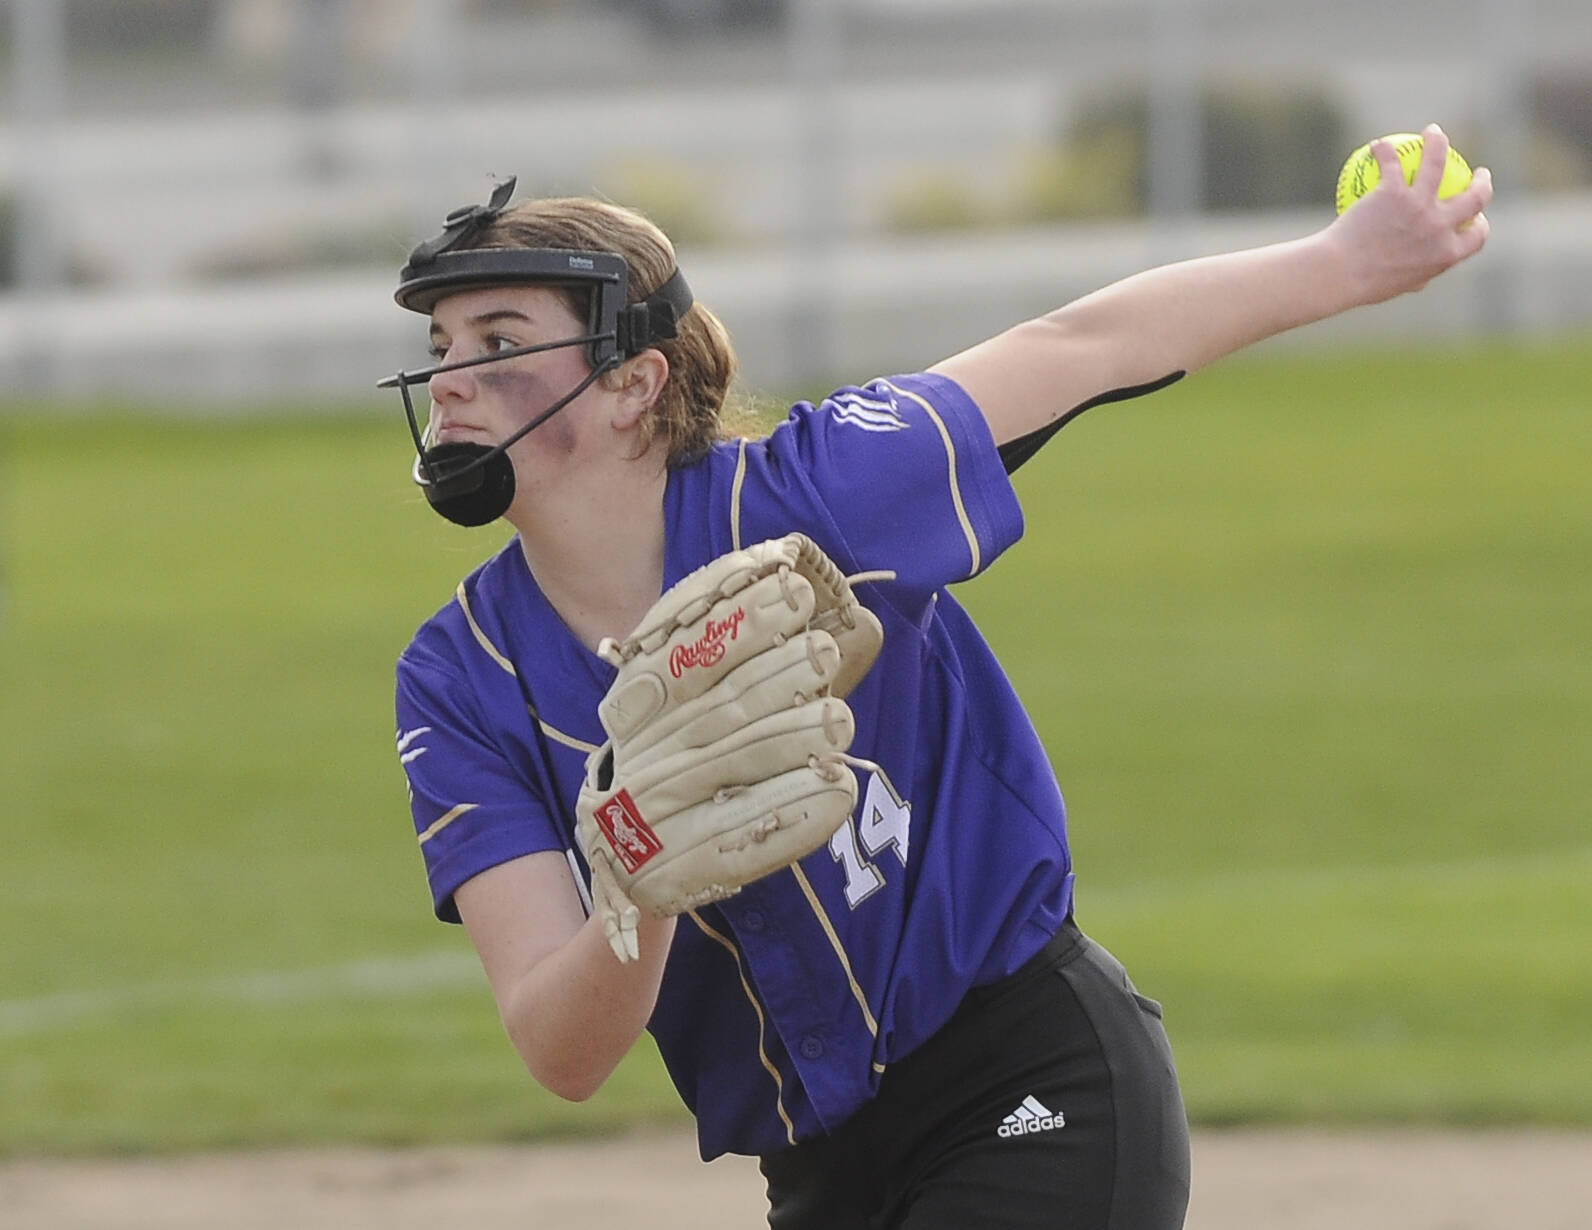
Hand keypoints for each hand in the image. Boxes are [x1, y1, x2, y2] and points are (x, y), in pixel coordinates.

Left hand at [1327, 123, 1493, 306]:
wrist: (1340, 274)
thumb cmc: (1362, 285)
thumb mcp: (1396, 286)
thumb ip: (1415, 277)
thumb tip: (1419, 278)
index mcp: (1446, 255)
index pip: (1477, 237)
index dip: (1481, 224)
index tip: (1477, 217)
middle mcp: (1440, 228)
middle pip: (1475, 197)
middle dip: (1483, 182)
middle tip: (1478, 173)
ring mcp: (1419, 207)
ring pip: (1437, 162)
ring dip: (1438, 142)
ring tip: (1433, 132)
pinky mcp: (1395, 193)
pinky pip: (1392, 163)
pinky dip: (1385, 151)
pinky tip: (1378, 145)